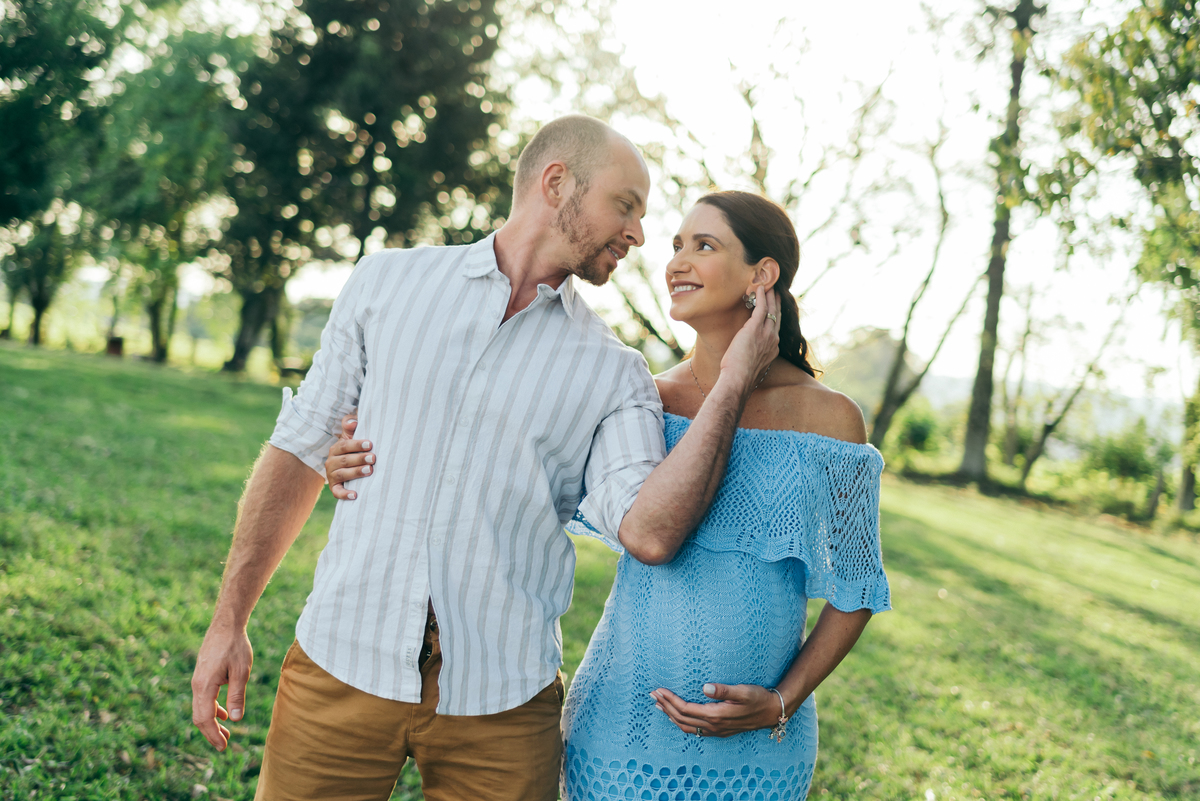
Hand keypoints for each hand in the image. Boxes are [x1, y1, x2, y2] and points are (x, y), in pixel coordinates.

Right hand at [191, 625, 252, 750]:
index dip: (213, 734)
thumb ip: (237, 696)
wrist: (226, 624)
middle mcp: (197, 685)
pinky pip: (204, 698)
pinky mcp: (202, 675)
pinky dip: (213, 709)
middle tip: (224, 745)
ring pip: (201, 708)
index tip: (223, 747)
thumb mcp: (241, 672)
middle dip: (211, 732)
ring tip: (226, 732)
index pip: (205, 718)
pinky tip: (225, 713)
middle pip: (199, 716)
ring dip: (212, 721)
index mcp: (204, 686)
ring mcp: (198, 680)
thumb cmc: (235, 646)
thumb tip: (236, 720)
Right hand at [325, 411, 373, 499]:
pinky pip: (337, 492)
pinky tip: (355, 495)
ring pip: (342, 474)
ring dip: (356, 472)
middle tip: (373, 458)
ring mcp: (332, 475)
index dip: (357, 445)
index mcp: (336, 448)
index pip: (344, 445)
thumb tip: (353, 422)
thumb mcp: (349, 436)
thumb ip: (350, 426)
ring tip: (369, 470)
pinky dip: (345, 494)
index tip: (370, 444)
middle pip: (345, 460)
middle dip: (360, 459)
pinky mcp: (335, 487)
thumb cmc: (352, 449)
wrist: (344, 467)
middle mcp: (331, 462)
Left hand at [650, 683, 783, 737]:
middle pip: (682, 719)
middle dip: (666, 706)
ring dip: (671, 716)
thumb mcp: (743, 691)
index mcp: (716, 715)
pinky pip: (695, 730)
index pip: (685, 709)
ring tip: (659, 705)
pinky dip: (682, 723)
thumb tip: (704, 687)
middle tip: (652, 694)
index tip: (659, 690)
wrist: (772, 712)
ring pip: (686, 727)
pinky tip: (678, 717)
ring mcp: (716, 730)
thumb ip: (723, 690)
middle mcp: (713, 726)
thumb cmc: (758, 698)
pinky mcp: (719, 731)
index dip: (670, 700)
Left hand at [719, 286, 779, 394]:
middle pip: (777, 317)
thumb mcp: (750, 366)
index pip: (775, 329)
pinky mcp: (754, 328)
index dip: (775, 318)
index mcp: (772, 349)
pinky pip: (761, 308)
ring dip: (770, 297)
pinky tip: (760, 288)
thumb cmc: (739, 377)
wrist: (738, 381)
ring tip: (769, 287)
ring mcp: (766, 334)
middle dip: (776, 304)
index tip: (774, 310)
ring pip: (771, 310)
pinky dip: (761, 297)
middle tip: (777, 293)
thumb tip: (745, 356)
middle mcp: (773, 340)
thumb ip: (752, 357)